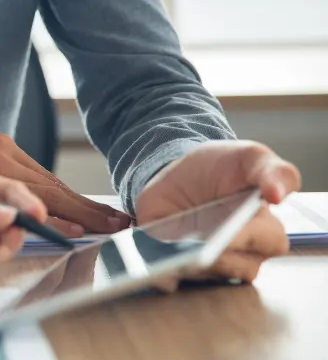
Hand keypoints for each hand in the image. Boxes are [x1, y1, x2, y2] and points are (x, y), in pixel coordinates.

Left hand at [136, 141, 301, 283]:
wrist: (180, 169)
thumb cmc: (223, 166)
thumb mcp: (250, 157)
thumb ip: (274, 171)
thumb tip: (278, 193)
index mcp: (263, 227)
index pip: (270, 242)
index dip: (253, 235)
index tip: (235, 227)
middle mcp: (240, 252)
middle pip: (239, 267)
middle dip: (222, 255)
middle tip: (204, 243)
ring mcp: (207, 261)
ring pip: (208, 275)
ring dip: (194, 265)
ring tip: (178, 253)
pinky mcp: (176, 262)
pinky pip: (173, 279)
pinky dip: (165, 277)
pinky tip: (159, 272)